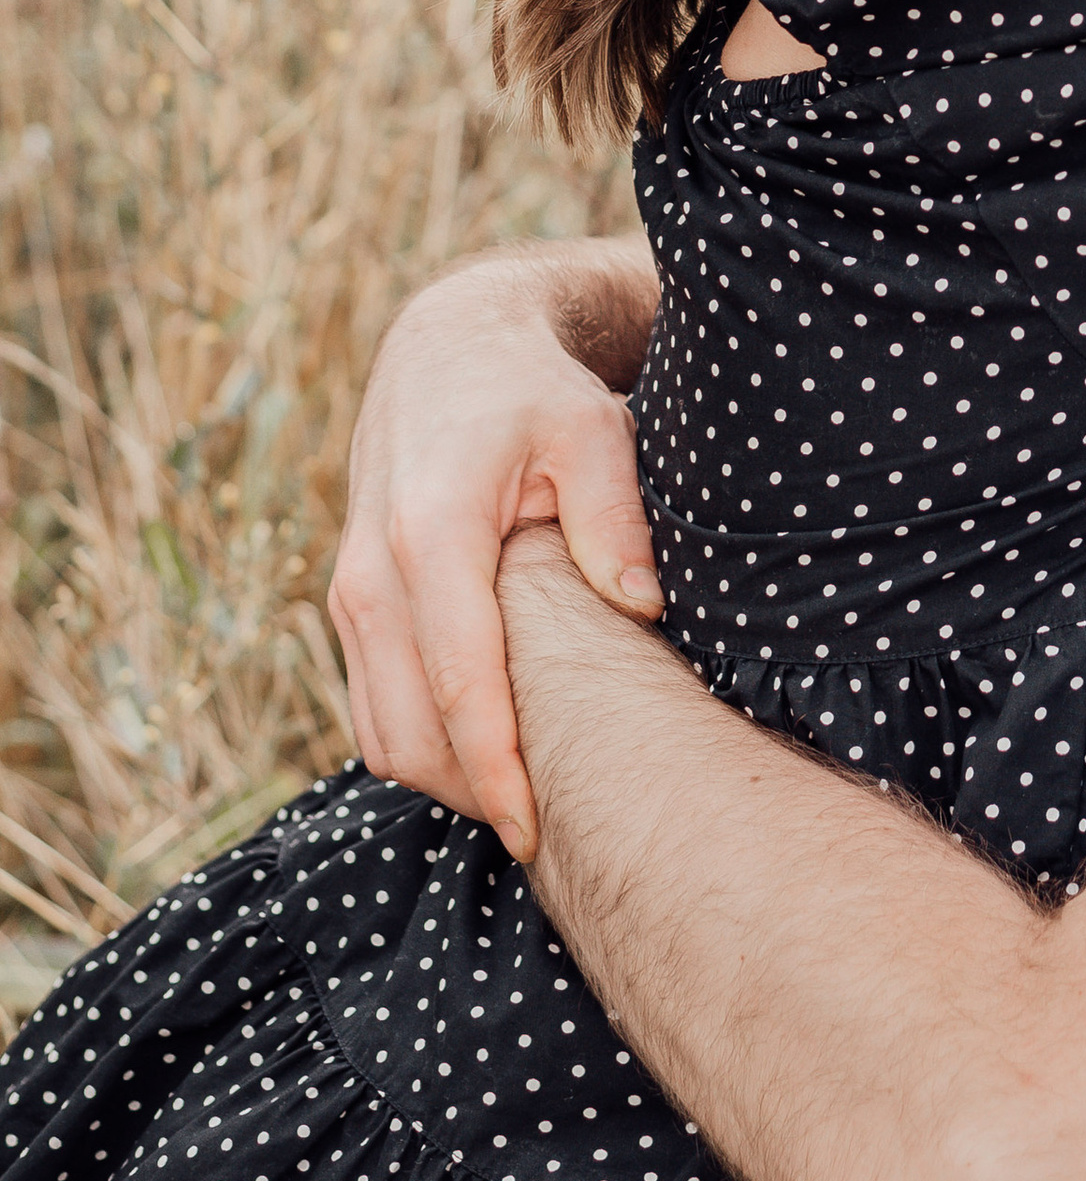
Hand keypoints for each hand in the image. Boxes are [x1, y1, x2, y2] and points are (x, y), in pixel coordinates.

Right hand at [328, 237, 661, 856]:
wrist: (447, 350)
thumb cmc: (533, 390)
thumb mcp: (591, 429)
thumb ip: (612, 515)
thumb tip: (641, 603)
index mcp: (431, 533)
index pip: (457, 684)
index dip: (496, 769)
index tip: (536, 829)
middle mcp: (372, 573)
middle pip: (408, 730)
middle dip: (474, 792)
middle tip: (556, 825)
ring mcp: (350, 593)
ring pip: (380, 732)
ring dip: (445, 778)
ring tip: (531, 794)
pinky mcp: (350, 605)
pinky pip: (371, 707)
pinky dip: (421, 745)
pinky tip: (493, 749)